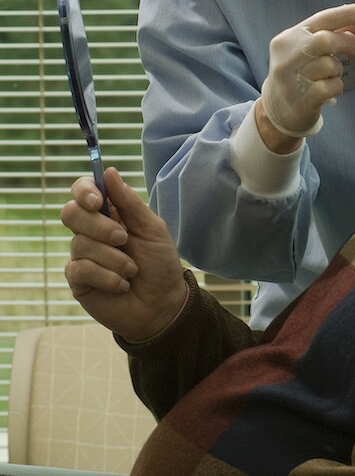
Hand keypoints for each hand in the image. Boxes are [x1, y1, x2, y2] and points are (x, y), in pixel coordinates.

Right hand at [61, 167, 186, 342]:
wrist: (162, 304)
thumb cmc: (160, 264)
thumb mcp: (152, 228)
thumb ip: (130, 202)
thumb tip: (108, 171)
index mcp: (109, 213)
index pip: (82, 191)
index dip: (83, 190)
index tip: (97, 200)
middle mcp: (91, 231)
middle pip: (71, 214)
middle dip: (100, 226)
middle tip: (124, 238)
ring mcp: (82, 255)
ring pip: (81, 244)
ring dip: (114, 258)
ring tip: (132, 270)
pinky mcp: (78, 280)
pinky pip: (82, 269)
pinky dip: (108, 277)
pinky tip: (122, 284)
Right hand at [260, 2, 354, 138]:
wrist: (277, 110)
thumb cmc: (300, 73)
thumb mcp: (313, 49)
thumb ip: (337, 33)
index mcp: (290, 36)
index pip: (324, 17)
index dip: (352, 12)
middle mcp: (287, 54)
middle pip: (326, 40)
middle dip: (347, 43)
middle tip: (353, 52)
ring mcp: (291, 77)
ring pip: (329, 65)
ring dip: (338, 70)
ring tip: (329, 75)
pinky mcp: (300, 99)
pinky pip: (330, 87)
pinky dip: (336, 86)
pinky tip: (327, 89)